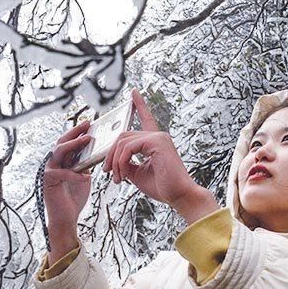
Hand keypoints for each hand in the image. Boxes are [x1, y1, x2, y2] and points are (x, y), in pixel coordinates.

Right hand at [43, 120, 91, 261]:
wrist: (65, 218)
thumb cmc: (73, 198)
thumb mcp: (83, 177)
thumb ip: (85, 165)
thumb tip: (96, 152)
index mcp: (61, 161)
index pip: (68, 142)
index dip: (78, 132)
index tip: (90, 124)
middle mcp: (53, 163)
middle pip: (62, 141)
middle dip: (75, 132)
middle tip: (88, 124)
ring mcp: (49, 171)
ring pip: (58, 151)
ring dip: (73, 145)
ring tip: (87, 140)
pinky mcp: (48, 181)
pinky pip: (62, 173)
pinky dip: (74, 174)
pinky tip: (85, 176)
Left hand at [104, 90, 217, 222]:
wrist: (179, 196)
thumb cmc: (162, 187)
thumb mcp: (137, 173)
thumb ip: (126, 163)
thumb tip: (114, 161)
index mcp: (155, 142)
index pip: (146, 118)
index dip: (139, 104)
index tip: (134, 92)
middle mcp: (157, 136)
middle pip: (123, 136)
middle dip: (111, 154)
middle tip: (108, 172)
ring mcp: (158, 137)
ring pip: (123, 141)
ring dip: (115, 161)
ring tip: (117, 178)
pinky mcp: (157, 142)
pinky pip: (128, 148)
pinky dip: (121, 161)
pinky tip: (123, 174)